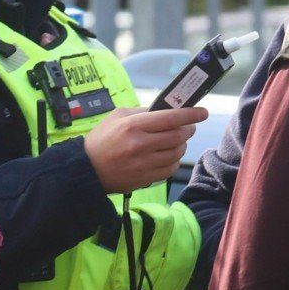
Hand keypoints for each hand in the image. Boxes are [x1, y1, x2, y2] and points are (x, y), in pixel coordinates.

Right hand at [82, 106, 208, 193]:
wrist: (85, 169)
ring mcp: (143, 163)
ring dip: (181, 145)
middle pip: (178, 136)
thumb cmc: (101, 140)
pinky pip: (170, 169)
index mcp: (133, 125)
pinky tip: (167, 155)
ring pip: (176, 153)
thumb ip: (141, 112)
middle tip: (188, 126)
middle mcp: (140, 144)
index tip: (202, 112)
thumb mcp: (116, 117)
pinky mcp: (144, 178)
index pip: (171, 117)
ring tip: (176, 141)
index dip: (191, 114)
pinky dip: (173, 161)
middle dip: (188, 129)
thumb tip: (164, 111)